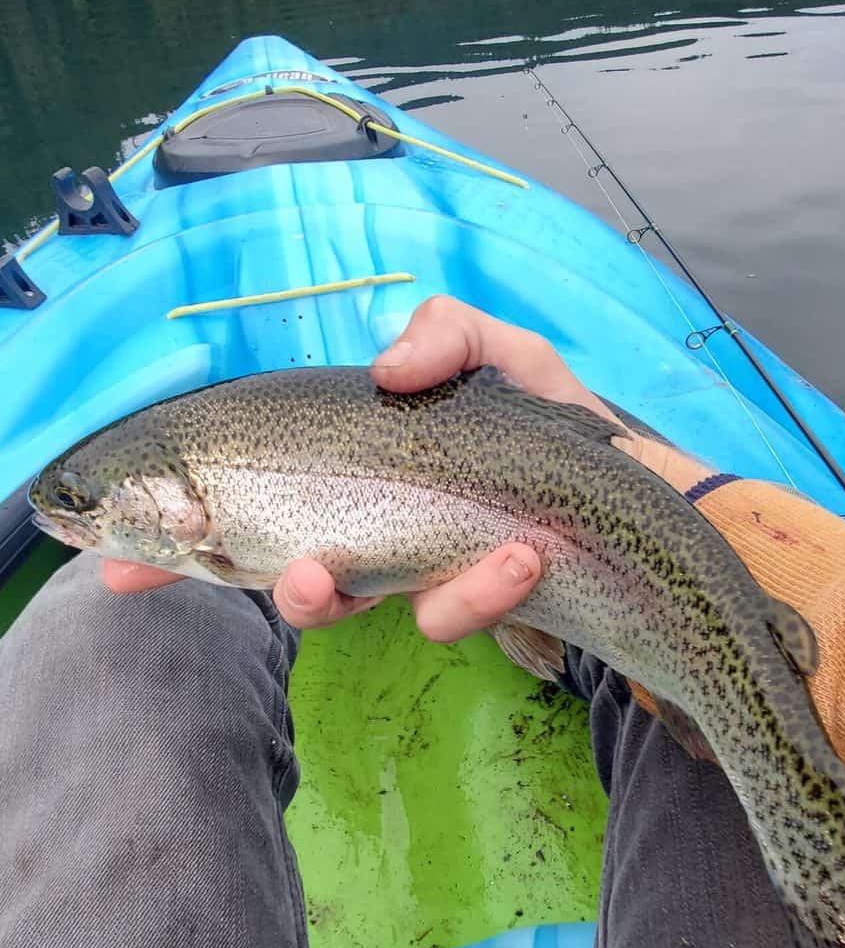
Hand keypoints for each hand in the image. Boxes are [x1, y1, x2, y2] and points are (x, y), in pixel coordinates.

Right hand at [103, 296, 616, 641]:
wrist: (620, 480)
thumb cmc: (537, 411)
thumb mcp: (493, 347)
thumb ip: (444, 332)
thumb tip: (387, 368)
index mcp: (341, 466)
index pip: (238, 501)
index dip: (175, 539)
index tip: (121, 565)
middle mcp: (358, 528)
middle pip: (277, 574)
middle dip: (273, 587)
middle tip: (299, 572)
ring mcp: (407, 574)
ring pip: (352, 607)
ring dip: (367, 596)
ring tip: (416, 562)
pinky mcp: (464, 606)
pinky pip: (447, 615)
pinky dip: (479, 589)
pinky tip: (522, 555)